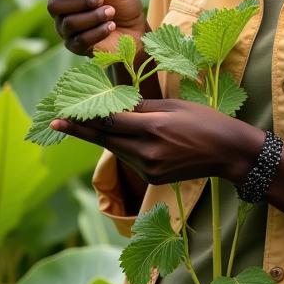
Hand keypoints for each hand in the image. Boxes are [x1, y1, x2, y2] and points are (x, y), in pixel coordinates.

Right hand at [37, 0, 146, 57]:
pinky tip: (110, 26)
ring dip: (94, 15)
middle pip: (53, 4)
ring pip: (68, 22)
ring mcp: (66, 28)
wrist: (136, 29)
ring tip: (110, 12)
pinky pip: (79, 39)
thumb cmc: (123, 3)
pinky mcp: (75, 45)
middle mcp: (62, 7)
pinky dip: (98, 30)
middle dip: (81, 1)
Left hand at [49, 98, 261, 184]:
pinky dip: (122, 147)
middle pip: (106, 139)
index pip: (110, 121)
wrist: (227, 152)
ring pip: (116, 150)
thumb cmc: (203, 121)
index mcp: (153, 128)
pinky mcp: (153, 178)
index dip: (85, 117)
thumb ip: (140, 108)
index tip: (63, 113)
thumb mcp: (172, 106)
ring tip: (82, 125)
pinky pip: (130, 159)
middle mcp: (148, 151)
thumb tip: (115, 105)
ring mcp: (149, 168)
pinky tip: (120, 137)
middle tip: (55, 122)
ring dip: (102, 138)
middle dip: (81, 130)